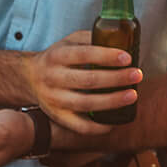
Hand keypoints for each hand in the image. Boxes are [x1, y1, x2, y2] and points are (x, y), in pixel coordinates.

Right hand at [25, 30, 143, 135]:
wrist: (29, 77)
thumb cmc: (58, 57)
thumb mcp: (69, 41)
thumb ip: (91, 39)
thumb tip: (122, 38)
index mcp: (57, 56)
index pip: (83, 55)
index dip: (106, 56)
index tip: (127, 57)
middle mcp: (53, 78)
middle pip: (88, 80)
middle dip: (116, 78)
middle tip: (137, 75)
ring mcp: (54, 99)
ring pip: (85, 104)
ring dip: (112, 101)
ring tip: (132, 95)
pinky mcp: (57, 116)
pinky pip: (79, 126)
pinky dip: (98, 127)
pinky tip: (114, 122)